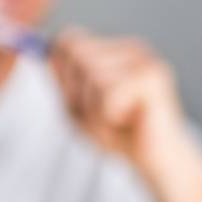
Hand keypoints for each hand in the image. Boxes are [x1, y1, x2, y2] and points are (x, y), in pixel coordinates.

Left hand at [50, 27, 186, 178]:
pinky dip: (108, 117)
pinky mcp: (154, 75)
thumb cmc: (117, 134)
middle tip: (100, 116)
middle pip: (77, 54)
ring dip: (94, 111)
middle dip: (77, 94)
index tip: (75, 99)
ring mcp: (144, 59)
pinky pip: (109, 93)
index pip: (69, 40)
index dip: (63, 74)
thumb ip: (62, 80)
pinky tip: (128, 123)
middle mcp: (129, 48)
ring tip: (115, 122)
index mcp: (112, 50)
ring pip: (92, 75)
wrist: (154, 161)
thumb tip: (47, 52)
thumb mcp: (76, 108)